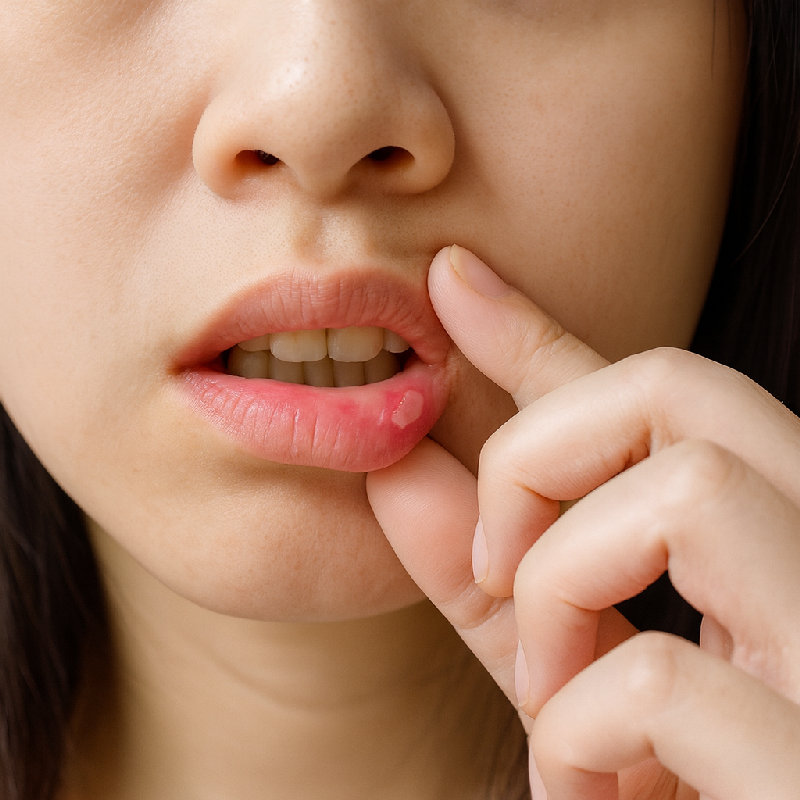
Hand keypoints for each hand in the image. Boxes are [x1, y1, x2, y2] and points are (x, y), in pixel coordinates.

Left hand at [366, 245, 799, 798]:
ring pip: (683, 491)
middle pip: (677, 389)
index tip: (450, 278)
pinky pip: (660, 675)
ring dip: (560, 592)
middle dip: (537, 457)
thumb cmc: (665, 782)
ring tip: (552, 696)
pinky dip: (576, 734)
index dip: (537, 330)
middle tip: (496, 570)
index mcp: (774, 540)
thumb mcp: (560, 672)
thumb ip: (485, 577)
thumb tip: (395, 465)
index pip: (656, 391)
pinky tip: (582, 788)